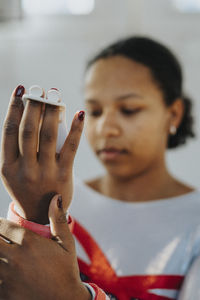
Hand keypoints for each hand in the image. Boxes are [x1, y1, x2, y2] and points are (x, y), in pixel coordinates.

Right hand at [0, 85, 84, 222]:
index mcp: (8, 167)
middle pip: (29, 130)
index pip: (9, 132)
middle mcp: (25, 170)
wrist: (39, 216)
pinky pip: (70, 147)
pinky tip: (79, 113)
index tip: (20, 90)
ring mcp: (45, 173)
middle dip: (34, 106)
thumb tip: (31, 115)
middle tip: (39, 89)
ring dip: (52, 112)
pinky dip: (75, 129)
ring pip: (49, 136)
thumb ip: (17, 149)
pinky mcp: (64, 175)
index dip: (14, 108)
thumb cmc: (26, 188)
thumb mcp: (13, 173)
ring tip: (55, 96)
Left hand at [0, 194, 90, 299]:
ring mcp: (6, 275)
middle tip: (2, 238)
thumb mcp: (66, 243)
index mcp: (28, 241)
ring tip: (3, 251)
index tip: (1, 227)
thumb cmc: (66, 270)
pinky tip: (4, 268)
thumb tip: (56, 197)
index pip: (0, 225)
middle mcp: (14, 256)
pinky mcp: (3, 291)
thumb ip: (58, 219)